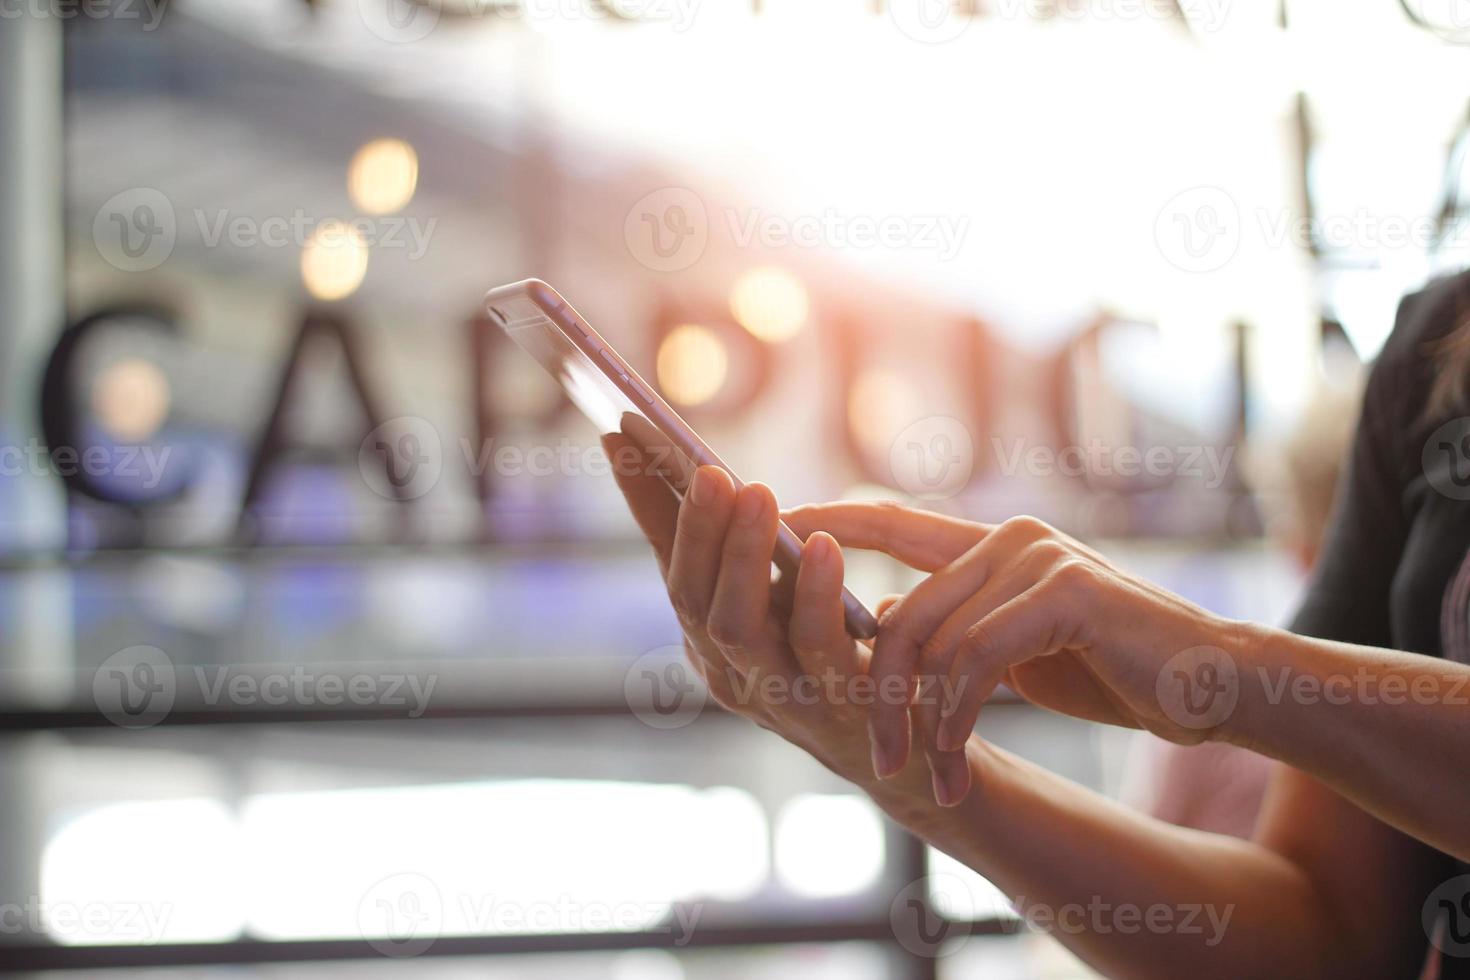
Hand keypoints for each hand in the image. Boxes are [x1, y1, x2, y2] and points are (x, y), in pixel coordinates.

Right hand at [602, 435, 938, 794]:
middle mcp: (729, 670)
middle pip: (690, 598)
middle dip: (695, 530)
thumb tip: (690, 459)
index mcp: (708, 637)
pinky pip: (818, 650)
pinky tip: (825, 549)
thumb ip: (736, 541)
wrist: (905, 750)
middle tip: (708, 470)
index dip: (643, 498)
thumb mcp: (777, 595)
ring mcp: (777, 695)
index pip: (665, 559)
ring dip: (743, 557)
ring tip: (755, 496)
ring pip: (737, 628)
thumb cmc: (833, 656)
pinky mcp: (838, 708)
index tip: (623, 429)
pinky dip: (816, 596)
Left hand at [782, 502, 1241, 804]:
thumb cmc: (1113, 669)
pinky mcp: (1067, 592)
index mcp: (992, 544)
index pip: (889, 523)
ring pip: (933, 639)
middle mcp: (1009, 538)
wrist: (1210, 685)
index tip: (767, 540)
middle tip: (876, 758)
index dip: (825, 526)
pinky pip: (978, 658)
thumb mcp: (1018, 648)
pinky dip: (956, 716)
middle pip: (903, 610)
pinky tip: (956, 762)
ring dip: (920, 722)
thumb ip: (957, 629)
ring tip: (926, 776)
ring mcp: (1038, 558)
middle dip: (876, 691)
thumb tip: (879, 627)